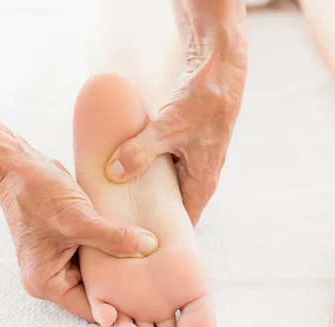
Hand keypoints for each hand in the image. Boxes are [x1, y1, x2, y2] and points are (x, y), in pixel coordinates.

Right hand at [0, 149, 158, 321]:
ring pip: (100, 275)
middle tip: (159, 293)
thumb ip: (113, 237)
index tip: (150, 309)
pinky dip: (115, 253)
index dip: (120, 310)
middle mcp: (52, 277)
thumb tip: (149, 247)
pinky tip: (140, 251)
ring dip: (122, 272)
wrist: (17, 166)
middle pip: (97, 295)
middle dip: (124, 293)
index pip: (92, 308)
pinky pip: (97, 256)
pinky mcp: (70, 244)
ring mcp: (61, 261)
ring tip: (155, 274)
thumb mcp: (77, 218)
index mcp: (47, 283)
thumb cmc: (37, 193)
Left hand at [104, 2, 247, 224]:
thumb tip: (113, 173)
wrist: (220, 72)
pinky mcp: (188, 146)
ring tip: (121, 203)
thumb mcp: (168, 129)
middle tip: (123, 226)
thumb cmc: (202, 103)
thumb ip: (140, 152)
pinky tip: (128, 168)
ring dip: (149, 194)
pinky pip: (167, 167)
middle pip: (174, 208)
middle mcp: (201, 177)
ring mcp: (195, 162)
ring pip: (169, 187)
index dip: (164, 237)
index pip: (184, 224)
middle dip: (151, 217)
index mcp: (202, 182)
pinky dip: (150, 171)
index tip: (140, 246)